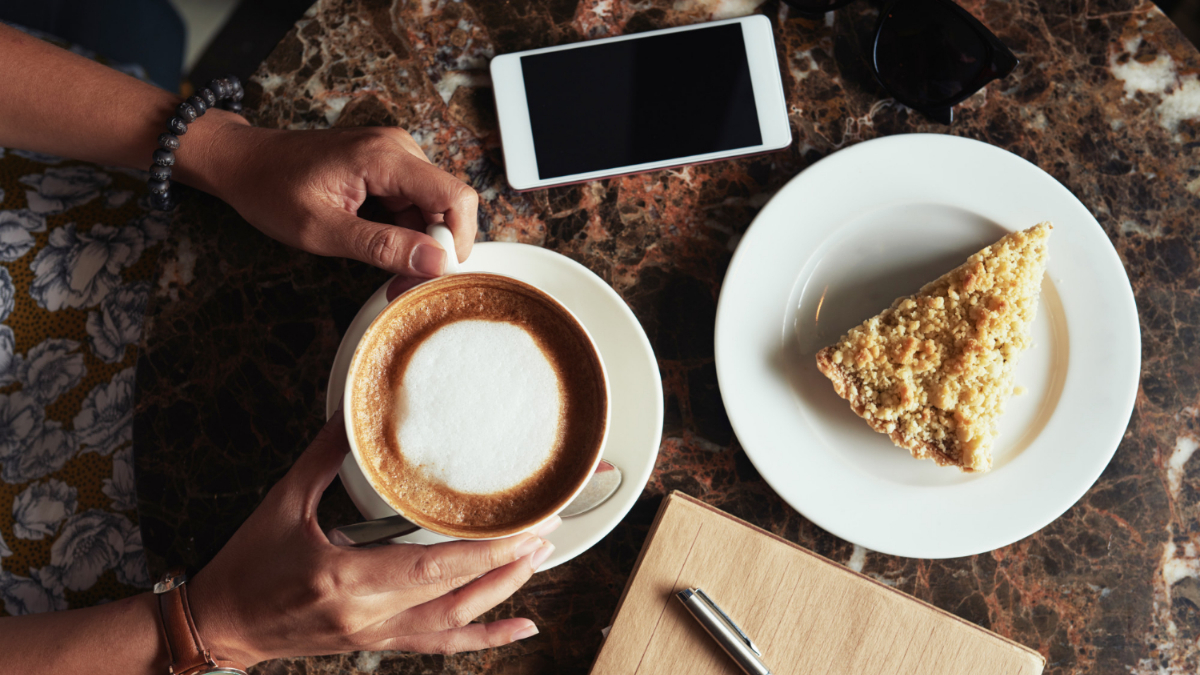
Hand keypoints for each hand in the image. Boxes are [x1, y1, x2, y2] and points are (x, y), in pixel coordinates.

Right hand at [186, 415, 555, 664]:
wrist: (221, 624)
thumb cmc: (249, 564)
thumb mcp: (283, 502)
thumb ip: (322, 457)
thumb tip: (348, 414)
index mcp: (346, 578)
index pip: (433, 568)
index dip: (485, 551)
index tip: (524, 527)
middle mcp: (368, 615)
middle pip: (455, 594)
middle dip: (507, 564)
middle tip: (547, 531)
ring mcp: (375, 635)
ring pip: (454, 623)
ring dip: (501, 594)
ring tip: (539, 560)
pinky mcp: (376, 644)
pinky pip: (440, 645)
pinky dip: (483, 638)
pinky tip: (520, 627)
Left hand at [196, 116, 477, 282]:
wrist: (242, 162)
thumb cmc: (271, 189)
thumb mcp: (323, 230)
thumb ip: (383, 246)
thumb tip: (435, 261)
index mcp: (384, 157)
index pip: (456, 197)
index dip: (456, 240)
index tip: (434, 273)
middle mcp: (397, 148)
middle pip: (448, 205)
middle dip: (434, 248)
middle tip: (403, 283)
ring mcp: (393, 154)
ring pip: (432, 208)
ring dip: (419, 243)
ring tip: (387, 270)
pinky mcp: (387, 165)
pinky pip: (414, 203)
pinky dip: (405, 231)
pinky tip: (381, 247)